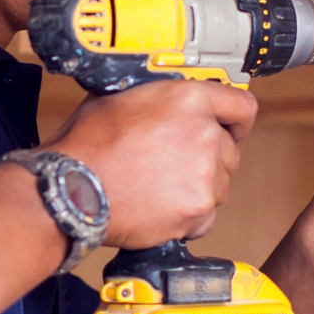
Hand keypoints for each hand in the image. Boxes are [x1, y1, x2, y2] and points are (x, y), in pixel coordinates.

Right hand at [43, 79, 257, 249]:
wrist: (71, 189)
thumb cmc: (87, 144)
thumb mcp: (122, 97)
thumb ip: (161, 99)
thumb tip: (169, 102)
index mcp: (189, 100)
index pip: (242, 106)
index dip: (235, 120)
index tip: (230, 128)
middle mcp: (205, 136)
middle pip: (230, 151)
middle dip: (208, 158)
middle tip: (171, 164)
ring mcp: (205, 177)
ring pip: (220, 185)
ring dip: (198, 188)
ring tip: (159, 187)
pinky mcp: (196, 212)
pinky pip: (206, 217)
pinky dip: (188, 217)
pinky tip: (159, 208)